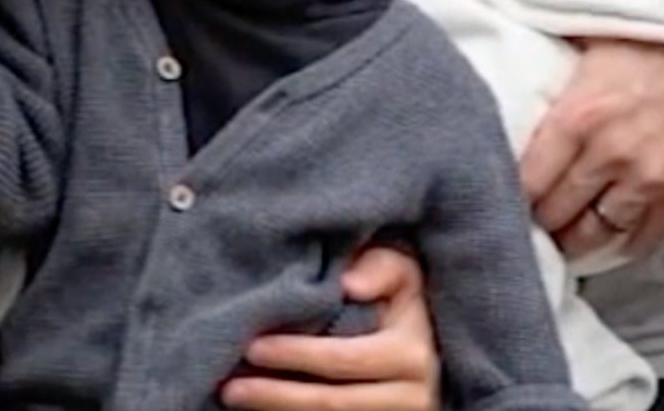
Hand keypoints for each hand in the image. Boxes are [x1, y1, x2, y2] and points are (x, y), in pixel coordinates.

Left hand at [220, 245, 438, 410]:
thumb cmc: (403, 300)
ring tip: (234, 397)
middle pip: (332, 403)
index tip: (252, 347)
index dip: (296, 355)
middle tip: (231, 385)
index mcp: (410, 354)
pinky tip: (263, 409)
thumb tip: (348, 284)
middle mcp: (409, 396)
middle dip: (276, 395)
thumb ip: (379, 268)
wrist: (432, 343)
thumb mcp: (402, 273)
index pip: (345, 359)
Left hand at [520, 38, 663, 258]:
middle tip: (529, 220)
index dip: (510, 191)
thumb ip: (558, 56)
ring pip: (596, 233)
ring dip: (576, 240)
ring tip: (563, 239)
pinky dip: (625, 245)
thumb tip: (519, 55)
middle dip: (539, 220)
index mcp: (578, 114)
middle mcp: (606, 154)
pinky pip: (646, 237)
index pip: (527, 177)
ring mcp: (646, 179)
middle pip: (557, 211)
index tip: (501, 193)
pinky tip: (613, 242)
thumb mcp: (598, 33)